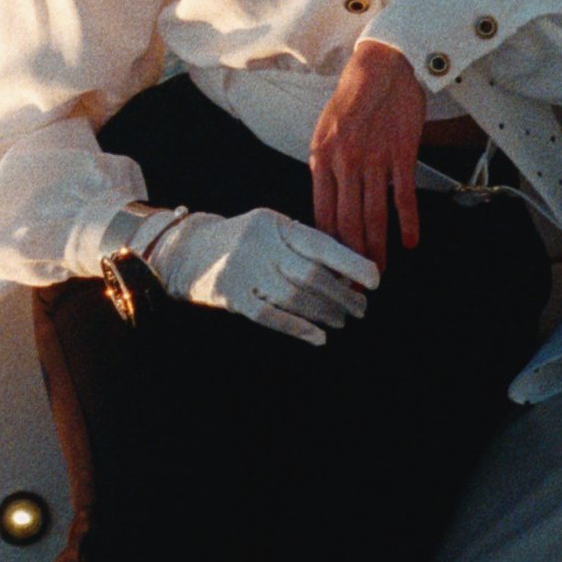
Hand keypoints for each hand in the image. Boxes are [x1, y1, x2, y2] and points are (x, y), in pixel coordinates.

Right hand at [147, 207, 378, 345]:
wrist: (186, 250)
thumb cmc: (242, 240)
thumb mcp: (269, 227)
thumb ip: (302, 243)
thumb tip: (348, 270)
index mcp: (274, 223)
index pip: (319, 244)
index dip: (350, 263)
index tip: (375, 280)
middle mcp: (259, 245)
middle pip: (310, 275)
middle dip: (341, 294)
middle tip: (361, 308)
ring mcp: (243, 272)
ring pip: (294, 297)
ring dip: (325, 313)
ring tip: (343, 320)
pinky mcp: (231, 297)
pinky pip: (271, 316)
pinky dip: (298, 328)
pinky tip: (319, 337)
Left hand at [309, 36, 425, 273]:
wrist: (383, 65)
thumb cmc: (355, 97)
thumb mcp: (327, 130)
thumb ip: (327, 166)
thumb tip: (329, 203)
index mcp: (320, 158)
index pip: (321, 214)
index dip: (327, 246)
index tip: (331, 268)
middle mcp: (344, 162)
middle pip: (347, 222)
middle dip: (351, 258)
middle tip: (356, 283)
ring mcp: (373, 159)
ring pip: (373, 215)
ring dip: (377, 249)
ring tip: (380, 272)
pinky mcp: (400, 153)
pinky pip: (403, 195)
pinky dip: (408, 222)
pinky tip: (410, 242)